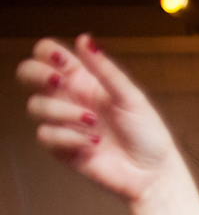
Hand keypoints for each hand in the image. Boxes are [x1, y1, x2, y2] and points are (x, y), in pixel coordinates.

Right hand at [17, 36, 179, 203]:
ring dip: (64, 112)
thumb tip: (85, 39)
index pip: (50, 55)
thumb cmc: (148, 136)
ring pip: (35, 106)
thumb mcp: (131, 98)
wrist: (153, 175)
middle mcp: (70, 99)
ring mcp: (63, 123)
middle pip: (29, 75)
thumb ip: (106, 70)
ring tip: (93, 123)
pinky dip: (69, 137)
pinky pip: (46, 135)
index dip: (48, 52)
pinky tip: (93, 143)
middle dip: (37, 74)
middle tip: (59, 83)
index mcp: (85, 81)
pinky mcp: (61, 148)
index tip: (63, 61)